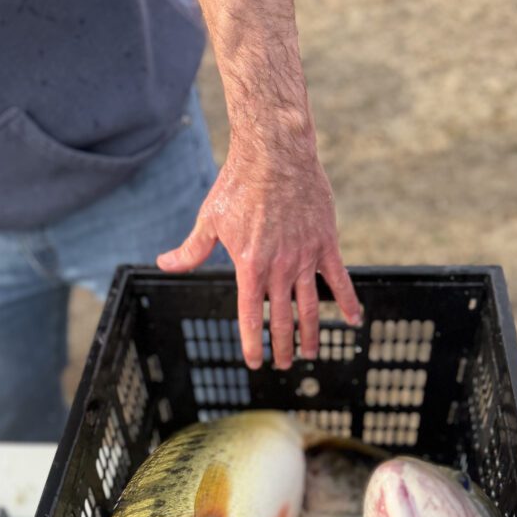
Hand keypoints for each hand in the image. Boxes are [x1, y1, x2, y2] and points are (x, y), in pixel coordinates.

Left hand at [156, 140, 361, 369]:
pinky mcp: (326, 243)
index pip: (251, 317)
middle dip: (283, 347)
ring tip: (312, 353)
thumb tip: (164, 264)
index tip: (254, 362)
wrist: (275, 152)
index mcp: (249, 266)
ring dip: (311, 334)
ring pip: (310, 307)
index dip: (252, 344)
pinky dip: (347, 302)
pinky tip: (352, 321)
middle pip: (283, 320)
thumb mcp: (210, 219)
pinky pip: (340, 279)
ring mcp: (305, 257)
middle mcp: (279, 268)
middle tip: (285, 364)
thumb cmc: (238, 183)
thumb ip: (192, 250)